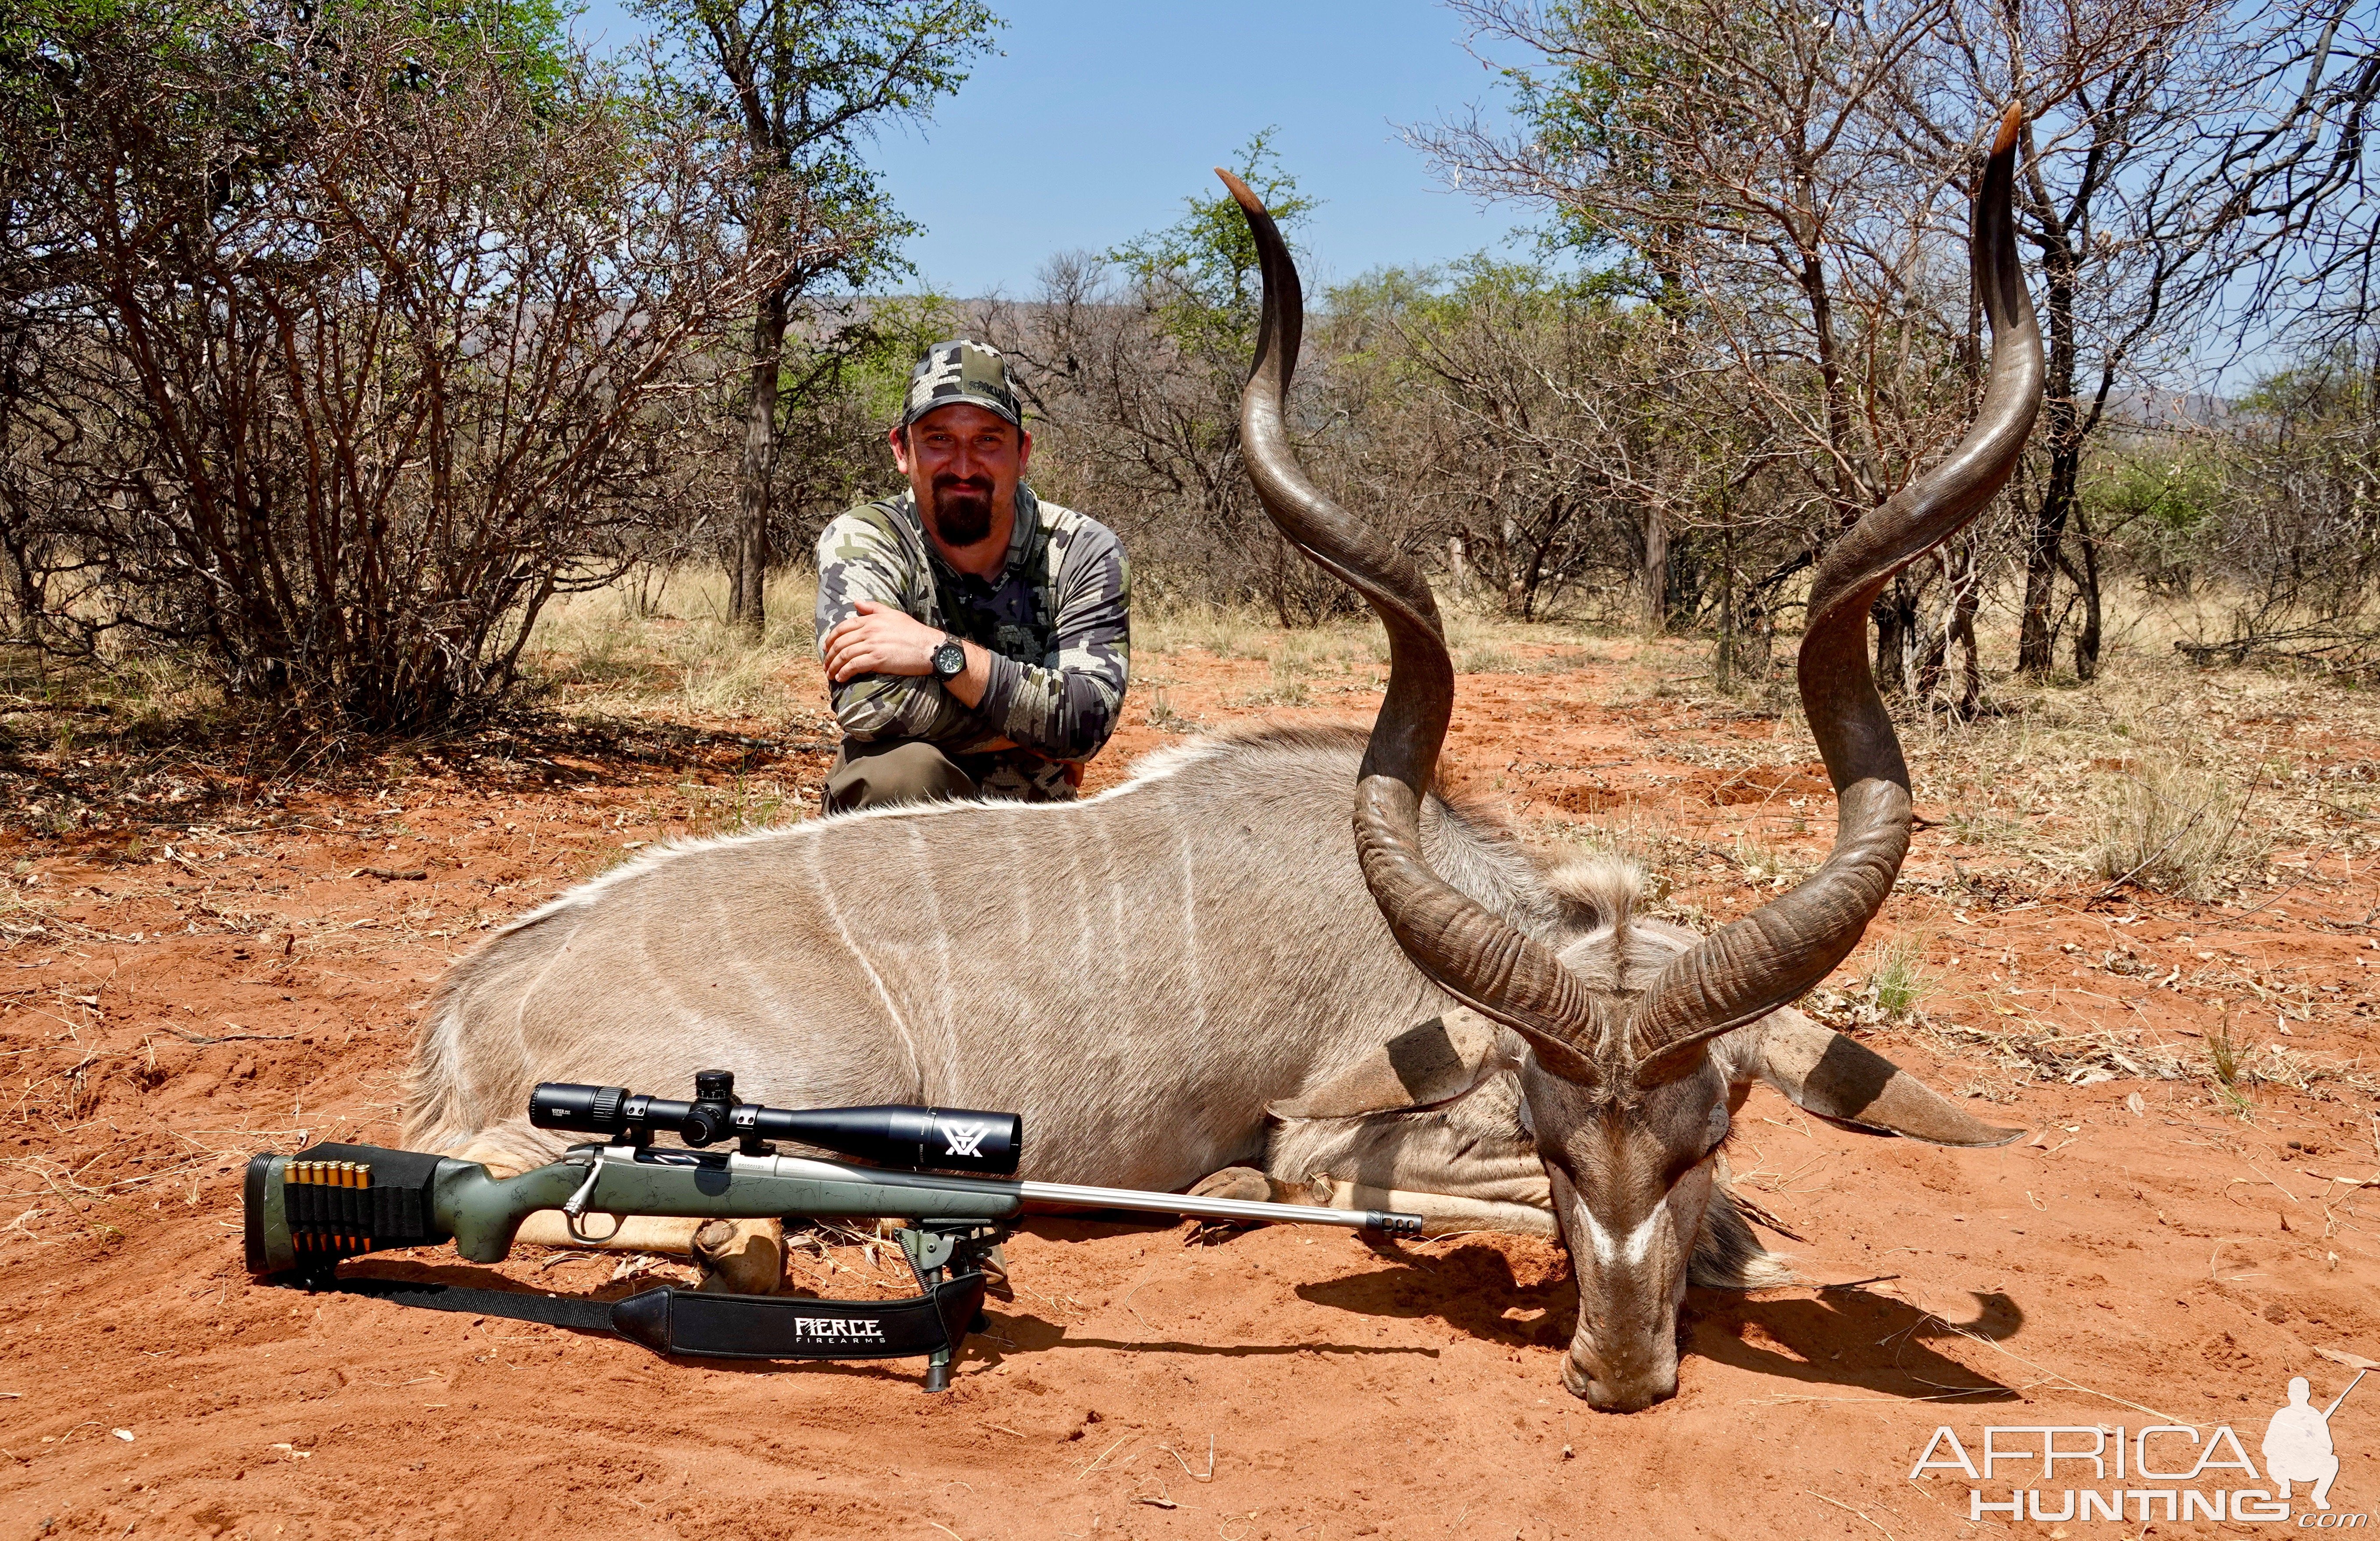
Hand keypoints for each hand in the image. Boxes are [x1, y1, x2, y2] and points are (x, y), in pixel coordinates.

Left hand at [822, 600, 943, 682]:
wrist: (929, 647)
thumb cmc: (914, 632)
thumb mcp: (893, 614)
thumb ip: (873, 608)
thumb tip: (856, 603)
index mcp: (871, 620)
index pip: (843, 627)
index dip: (831, 638)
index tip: (826, 648)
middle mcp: (869, 631)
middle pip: (840, 643)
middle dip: (829, 656)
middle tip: (826, 665)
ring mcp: (873, 645)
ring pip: (844, 655)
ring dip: (834, 666)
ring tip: (831, 674)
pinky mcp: (878, 659)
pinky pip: (854, 666)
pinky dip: (844, 673)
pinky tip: (841, 678)